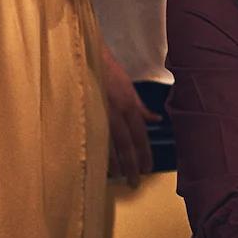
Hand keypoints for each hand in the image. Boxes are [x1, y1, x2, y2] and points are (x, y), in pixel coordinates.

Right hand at [96, 47, 156, 184]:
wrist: (83, 55)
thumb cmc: (106, 69)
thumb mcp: (128, 86)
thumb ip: (140, 106)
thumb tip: (154, 120)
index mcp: (129, 104)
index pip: (140, 135)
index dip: (144, 154)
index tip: (147, 169)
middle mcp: (116, 112)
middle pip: (126, 146)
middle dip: (132, 165)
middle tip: (135, 182)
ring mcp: (98, 115)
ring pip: (109, 146)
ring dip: (115, 164)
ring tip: (119, 177)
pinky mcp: (83, 115)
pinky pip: (92, 139)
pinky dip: (97, 153)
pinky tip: (98, 165)